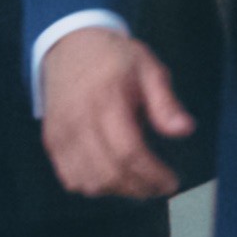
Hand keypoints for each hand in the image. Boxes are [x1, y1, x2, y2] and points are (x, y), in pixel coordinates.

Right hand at [40, 26, 193, 200]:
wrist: (70, 45)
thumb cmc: (114, 58)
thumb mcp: (148, 69)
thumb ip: (166, 103)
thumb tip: (185, 130)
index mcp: (107, 101)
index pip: (129, 152)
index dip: (152, 175)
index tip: (171, 182)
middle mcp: (79, 121)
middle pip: (109, 173)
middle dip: (140, 188)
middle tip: (159, 187)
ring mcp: (62, 134)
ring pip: (89, 182)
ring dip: (118, 190)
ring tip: (138, 183)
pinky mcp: (52, 141)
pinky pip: (71, 179)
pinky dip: (93, 186)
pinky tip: (112, 178)